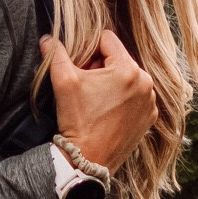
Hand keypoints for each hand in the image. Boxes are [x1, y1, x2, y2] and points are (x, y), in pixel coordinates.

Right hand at [43, 29, 156, 173]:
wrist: (88, 160)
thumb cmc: (77, 120)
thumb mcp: (64, 82)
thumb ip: (56, 54)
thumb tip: (48, 38)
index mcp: (128, 69)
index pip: (107, 40)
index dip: (90, 49)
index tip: (81, 67)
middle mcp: (145, 82)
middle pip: (118, 59)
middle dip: (101, 66)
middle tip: (86, 85)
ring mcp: (150, 101)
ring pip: (128, 77)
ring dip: (112, 82)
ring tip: (96, 100)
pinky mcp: (150, 117)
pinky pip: (136, 96)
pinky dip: (123, 98)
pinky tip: (108, 111)